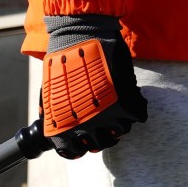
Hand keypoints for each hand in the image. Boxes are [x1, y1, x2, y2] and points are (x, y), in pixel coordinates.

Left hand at [42, 14, 147, 158]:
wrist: (79, 34)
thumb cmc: (63, 61)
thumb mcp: (52, 93)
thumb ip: (56, 113)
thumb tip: (60, 126)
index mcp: (60, 126)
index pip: (73, 152)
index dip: (81, 147)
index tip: (85, 139)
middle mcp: (81, 126)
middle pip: (98, 146)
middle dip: (102, 138)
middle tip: (106, 124)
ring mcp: (102, 115)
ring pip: (116, 135)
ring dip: (119, 126)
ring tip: (118, 113)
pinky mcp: (122, 101)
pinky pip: (134, 117)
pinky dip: (135, 111)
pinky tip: (131, 102)